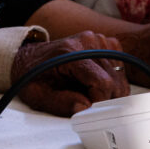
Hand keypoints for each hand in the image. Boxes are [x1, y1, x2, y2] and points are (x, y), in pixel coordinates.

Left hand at [10, 31, 128, 115]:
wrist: (29, 57)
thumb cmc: (31, 76)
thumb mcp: (37, 95)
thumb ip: (60, 103)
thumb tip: (85, 108)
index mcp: (69, 52)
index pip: (102, 82)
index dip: (99, 102)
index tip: (87, 109)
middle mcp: (87, 41)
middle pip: (114, 80)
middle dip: (104, 98)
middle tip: (85, 102)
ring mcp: (97, 40)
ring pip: (120, 76)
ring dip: (109, 90)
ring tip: (87, 91)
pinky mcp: (104, 42)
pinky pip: (120, 67)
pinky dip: (112, 79)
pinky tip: (94, 82)